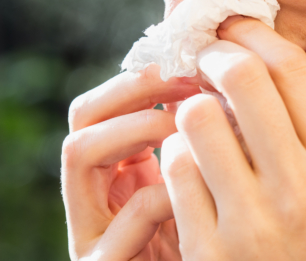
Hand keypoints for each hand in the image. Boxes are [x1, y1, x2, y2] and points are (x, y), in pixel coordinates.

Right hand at [62, 65, 200, 259]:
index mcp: (120, 174)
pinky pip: (116, 225)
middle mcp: (97, 197)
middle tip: (182, 82)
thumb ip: (203, 146)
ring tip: (183, 126)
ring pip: (79, 152)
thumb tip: (225, 77)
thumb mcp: (210, 187)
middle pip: (83, 118)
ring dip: (134, 128)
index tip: (189, 63)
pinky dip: (153, 200)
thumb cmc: (219, 249)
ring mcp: (92, 233)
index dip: (141, 77)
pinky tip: (189, 195)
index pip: (105, 104)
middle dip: (130, 90)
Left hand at [160, 17, 305, 260]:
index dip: (251, 32)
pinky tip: (186, 170)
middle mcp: (302, 187)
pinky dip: (174, 158)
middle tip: (201, 58)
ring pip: (196, 119)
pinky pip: (174, 170)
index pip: (290, 69)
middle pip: (242, 78)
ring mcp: (254, 221)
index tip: (230, 24)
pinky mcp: (211, 249)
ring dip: (189, 111)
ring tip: (195, 124)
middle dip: (212, 57)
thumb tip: (256, 55)